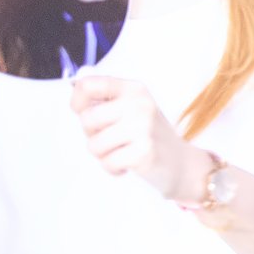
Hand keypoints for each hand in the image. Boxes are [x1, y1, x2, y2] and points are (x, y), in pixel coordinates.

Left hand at [70, 74, 210, 201]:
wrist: (180, 163)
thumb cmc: (146, 136)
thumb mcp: (129, 109)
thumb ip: (104, 100)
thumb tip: (73, 88)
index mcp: (132, 88)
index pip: (88, 85)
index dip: (77, 102)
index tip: (84, 113)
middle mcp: (139, 103)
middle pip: (87, 118)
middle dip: (92, 135)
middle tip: (111, 139)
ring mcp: (143, 127)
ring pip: (94, 144)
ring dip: (103, 155)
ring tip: (120, 152)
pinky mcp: (144, 152)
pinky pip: (107, 162)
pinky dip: (113, 168)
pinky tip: (127, 164)